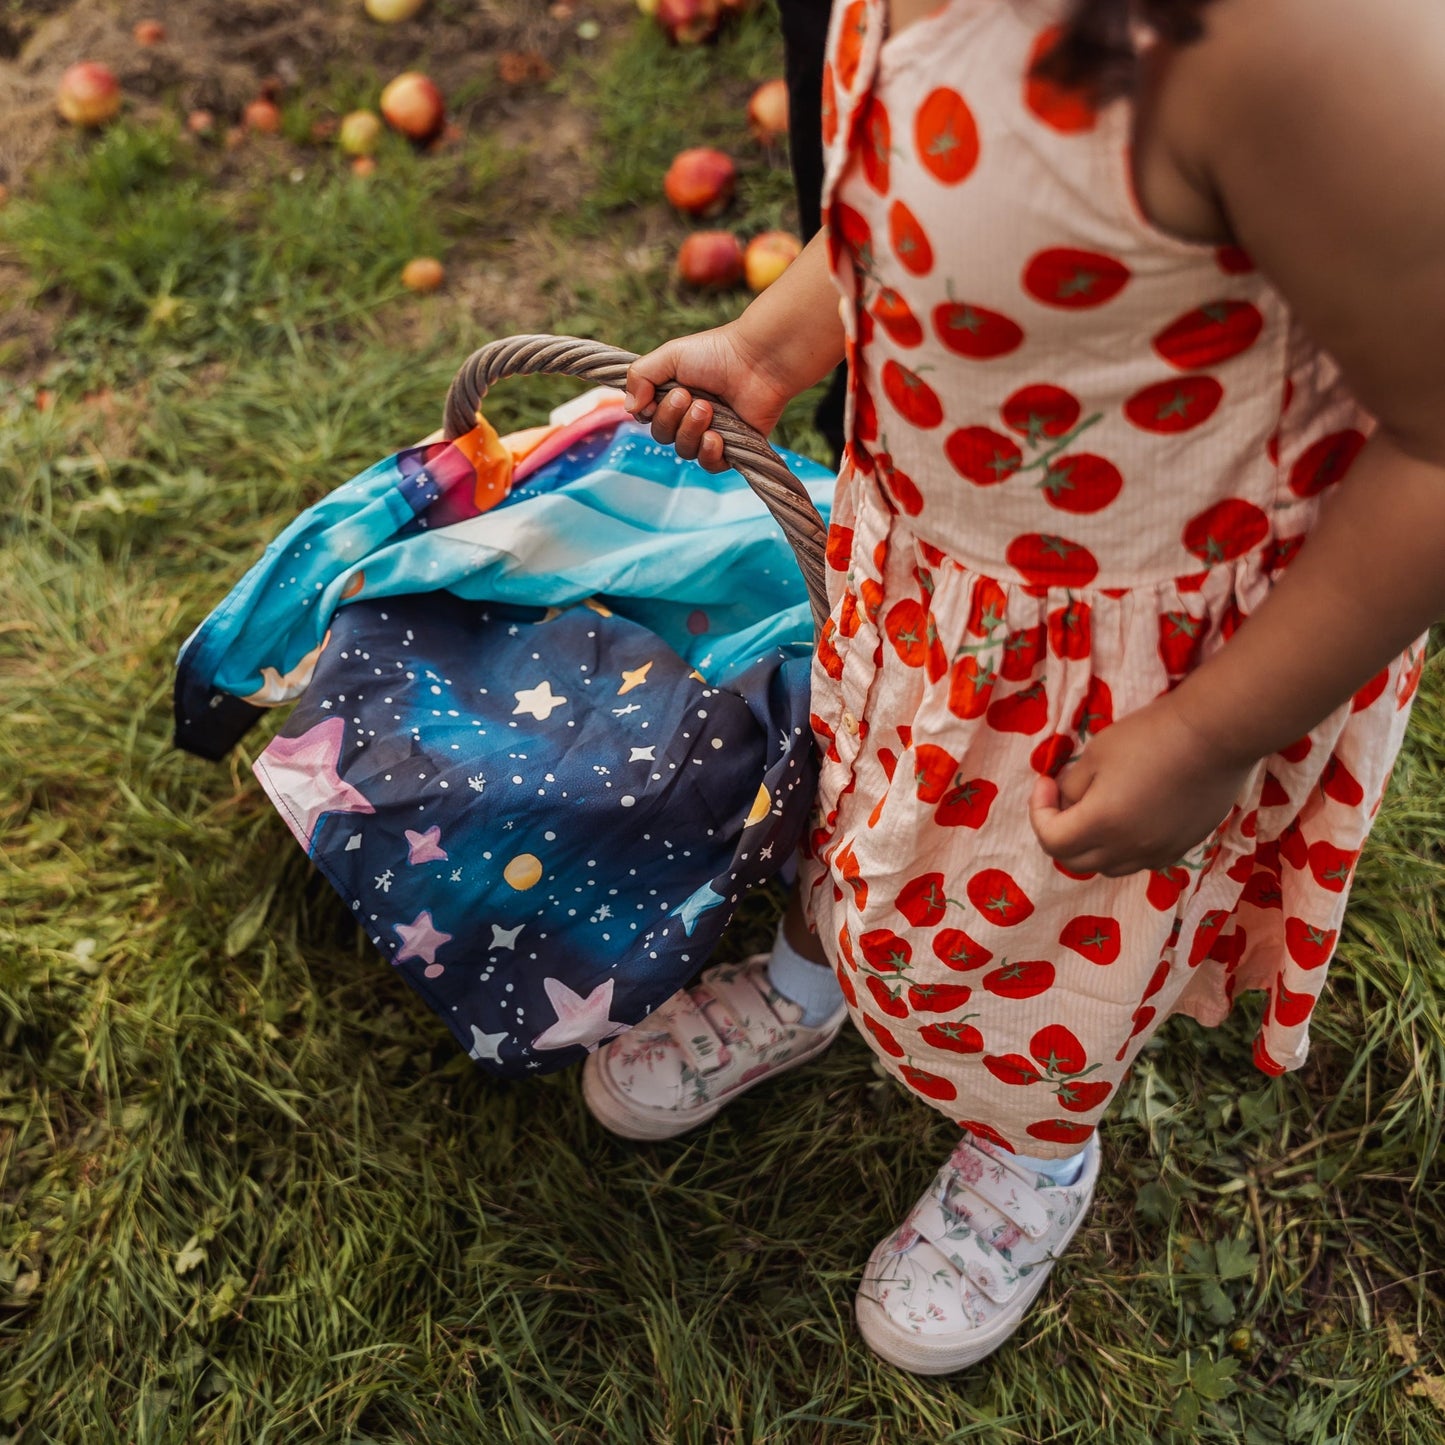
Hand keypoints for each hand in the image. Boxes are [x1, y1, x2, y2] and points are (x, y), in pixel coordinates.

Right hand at [624, 322, 798, 471]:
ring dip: (691, 430)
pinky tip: (716, 437)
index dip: (649, 412)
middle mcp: (690, 416)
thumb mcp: (669, 355)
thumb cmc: (717, 353)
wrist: (758, 361)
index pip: (648, 418)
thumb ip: (640, 376)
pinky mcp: (733, 448)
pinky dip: (708, 453)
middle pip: (663, 436)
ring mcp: (712, 433)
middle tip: (689, 396)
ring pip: (684, 451)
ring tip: (708, 408)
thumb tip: (629, 408)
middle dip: (672, 418)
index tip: (656, 397)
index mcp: (674, 395)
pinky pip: (710, 465)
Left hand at [1027, 693, 1255, 876]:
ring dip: (1091, 845)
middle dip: (1059, 833)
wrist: (1215, 736)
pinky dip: (1122, 847)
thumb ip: (1072, 786)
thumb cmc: (1150, 737)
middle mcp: (1128, 849)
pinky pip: (1138, 860)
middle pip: (1074, 861)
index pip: (1051, 841)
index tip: (1046, 784)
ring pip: (1107, 866)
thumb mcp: (1095, 754)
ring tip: (1096, 810)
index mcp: (1101, 824)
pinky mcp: (1180, 848)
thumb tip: (1064, 802)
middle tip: (1062, 801)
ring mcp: (1157, 853)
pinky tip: (1130, 815)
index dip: (1039, 813)